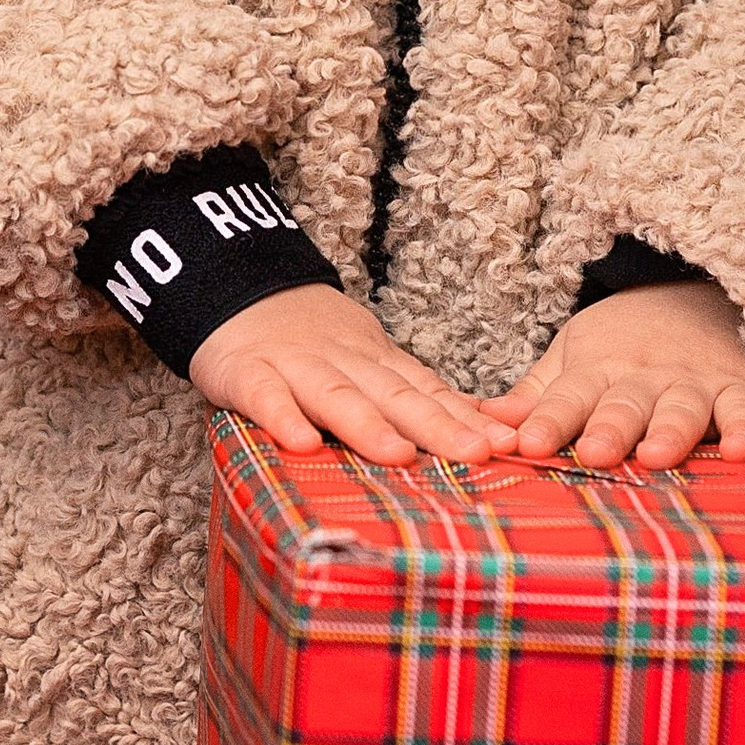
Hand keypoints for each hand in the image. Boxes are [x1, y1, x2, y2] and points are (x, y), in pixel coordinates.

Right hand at [190, 285, 519, 466]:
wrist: (236, 289)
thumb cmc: (312, 340)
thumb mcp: (370, 357)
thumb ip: (416, 392)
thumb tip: (484, 423)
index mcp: (376, 362)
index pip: (428, 391)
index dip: (466, 419)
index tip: (508, 444)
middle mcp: (344, 363)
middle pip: (394, 396)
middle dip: (438, 426)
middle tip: (477, 454)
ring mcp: (295, 367)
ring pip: (336, 397)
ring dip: (369, 426)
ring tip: (400, 456)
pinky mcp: (246, 374)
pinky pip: (265, 397)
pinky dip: (283, 417)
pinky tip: (301, 444)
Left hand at [493, 280, 744, 471]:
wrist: (693, 291)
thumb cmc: (622, 339)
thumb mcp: (572, 355)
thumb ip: (535, 394)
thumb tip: (484, 422)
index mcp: (595, 369)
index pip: (566, 398)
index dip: (549, 421)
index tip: (527, 444)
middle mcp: (642, 376)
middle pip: (623, 405)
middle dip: (609, 428)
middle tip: (594, 453)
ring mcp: (691, 381)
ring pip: (680, 408)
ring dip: (670, 431)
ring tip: (656, 455)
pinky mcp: (736, 385)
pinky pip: (744, 406)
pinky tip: (741, 450)